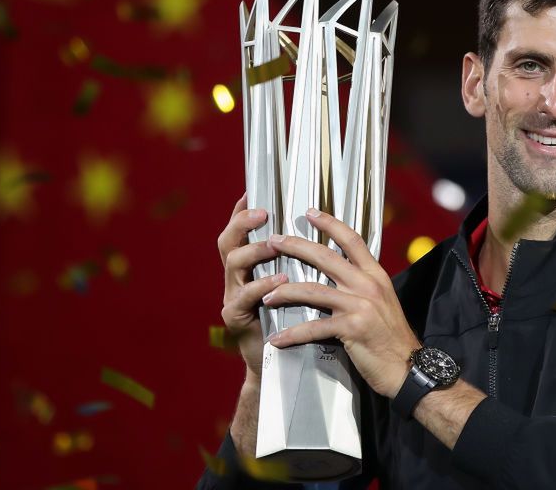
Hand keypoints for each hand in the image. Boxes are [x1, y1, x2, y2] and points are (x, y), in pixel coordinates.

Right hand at [217, 192, 287, 381]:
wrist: (287, 364)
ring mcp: (233, 296)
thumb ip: (302, 261)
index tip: (253, 191)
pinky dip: (261, 286)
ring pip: (233, 265)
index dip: (243, 211)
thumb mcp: (300, 285)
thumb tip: (326, 229)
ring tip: (274, 244)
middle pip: (229, 242)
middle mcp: (238, 277)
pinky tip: (279, 280)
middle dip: (242, 224)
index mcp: (252, 266)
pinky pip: (244, 297)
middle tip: (263, 213)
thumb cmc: (298, 319)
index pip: (243, 232)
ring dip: (254, 252)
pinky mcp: (235, 318)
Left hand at [262, 208, 420, 397]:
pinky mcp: (351, 329)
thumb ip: (362, 286)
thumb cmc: (392, 337)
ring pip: (313, 290)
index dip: (330, 223)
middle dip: (295, 246)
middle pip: (325, 257)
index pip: (352, 240)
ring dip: (285, 292)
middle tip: (273, 241)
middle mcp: (368, 284)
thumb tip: (338, 276)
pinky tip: (277, 339)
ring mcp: (360, 305)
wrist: (409, 367)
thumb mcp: (383, 302)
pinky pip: (314, 327)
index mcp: (376, 275)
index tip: (310, 212)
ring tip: (265, 295)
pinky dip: (292, 333)